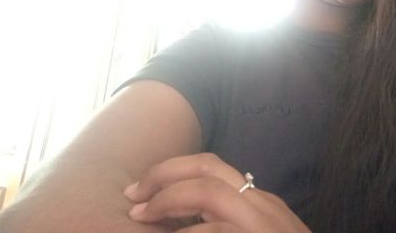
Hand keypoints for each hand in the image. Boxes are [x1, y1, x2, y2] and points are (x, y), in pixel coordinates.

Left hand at [124, 152, 310, 231]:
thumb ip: (226, 223)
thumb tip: (183, 220)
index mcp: (259, 203)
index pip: (212, 168)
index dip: (171, 173)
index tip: (143, 192)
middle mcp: (262, 206)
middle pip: (208, 168)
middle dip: (164, 175)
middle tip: (133, 196)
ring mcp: (263, 225)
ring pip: (210, 192)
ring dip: (168, 201)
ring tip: (141, 216)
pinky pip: (216, 230)